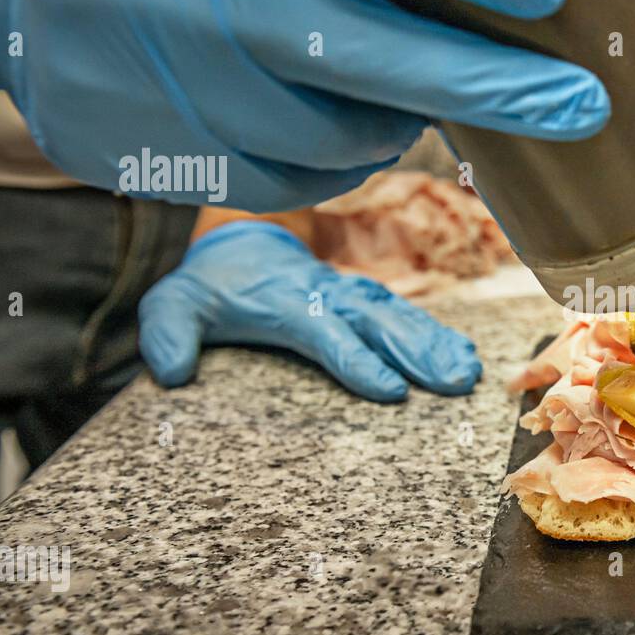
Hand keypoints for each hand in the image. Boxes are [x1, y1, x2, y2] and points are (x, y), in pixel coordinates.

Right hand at [0, 0, 608, 210]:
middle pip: (363, 54)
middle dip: (489, 88)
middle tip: (576, 105)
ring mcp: (156, 73)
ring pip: (330, 138)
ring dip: (395, 124)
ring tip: (407, 93)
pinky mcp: (136, 146)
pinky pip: (281, 182)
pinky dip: (330, 161)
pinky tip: (331, 123)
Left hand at [138, 221, 480, 399]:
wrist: (240, 244)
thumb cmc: (209, 287)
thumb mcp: (173, 304)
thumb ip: (167, 334)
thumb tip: (172, 372)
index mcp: (285, 302)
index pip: (326, 333)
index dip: (357, 361)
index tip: (390, 390)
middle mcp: (326, 294)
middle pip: (378, 323)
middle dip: (418, 352)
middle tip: (452, 382)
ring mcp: (350, 294)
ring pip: (399, 317)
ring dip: (436, 344)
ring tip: (467, 373)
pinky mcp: (365, 299)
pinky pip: (406, 314)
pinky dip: (436, 333)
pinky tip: (464, 355)